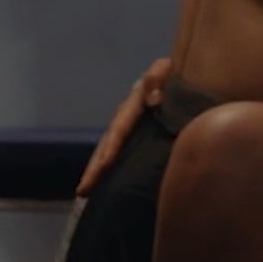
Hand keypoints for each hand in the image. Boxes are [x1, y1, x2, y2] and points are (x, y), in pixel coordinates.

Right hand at [79, 56, 172, 196]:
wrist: (179, 77)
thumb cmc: (172, 74)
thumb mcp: (166, 70)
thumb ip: (157, 78)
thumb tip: (153, 100)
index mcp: (134, 103)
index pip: (120, 128)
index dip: (111, 147)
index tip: (103, 166)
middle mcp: (125, 116)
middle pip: (107, 142)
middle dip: (95, 167)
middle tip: (83, 190)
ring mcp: (129, 125)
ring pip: (109, 148)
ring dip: (98, 169)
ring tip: (86, 191)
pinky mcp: (136, 133)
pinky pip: (121, 151)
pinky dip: (111, 166)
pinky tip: (105, 184)